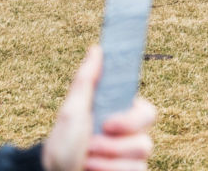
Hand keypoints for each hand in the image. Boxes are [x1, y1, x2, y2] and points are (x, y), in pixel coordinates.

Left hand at [42, 46, 155, 170]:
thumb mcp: (71, 111)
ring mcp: (131, 158)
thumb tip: (97, 48)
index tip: (108, 122)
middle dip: (116, 142)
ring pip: (140, 155)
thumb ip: (86, 80)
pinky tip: (92, 169)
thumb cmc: (62, 144)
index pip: (146, 111)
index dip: (131, 118)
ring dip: (107, 158)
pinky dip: (108, 170)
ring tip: (87, 158)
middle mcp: (130, 137)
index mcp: (120, 116)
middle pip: (146, 138)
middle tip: (93, 142)